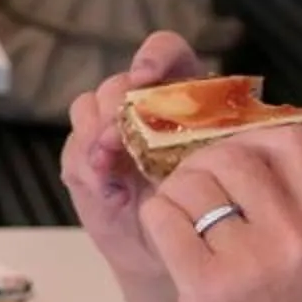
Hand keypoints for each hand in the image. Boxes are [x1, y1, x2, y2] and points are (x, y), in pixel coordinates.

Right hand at [60, 32, 208, 286]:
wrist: (173, 249)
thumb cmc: (210, 207)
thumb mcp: (226, 175)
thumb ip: (217, 151)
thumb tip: (213, 141)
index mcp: (182, 94)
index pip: (164, 53)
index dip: (152, 57)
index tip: (145, 76)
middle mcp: (142, 105)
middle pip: (118, 84)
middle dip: (116, 109)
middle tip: (120, 139)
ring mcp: (109, 129)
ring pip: (89, 108)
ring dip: (97, 136)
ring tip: (111, 167)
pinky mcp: (85, 157)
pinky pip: (75, 148)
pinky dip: (89, 169)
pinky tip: (112, 194)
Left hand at [133, 126, 301, 301]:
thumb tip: (252, 161)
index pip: (292, 139)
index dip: (251, 138)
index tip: (231, 162)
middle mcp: (301, 236)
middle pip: (232, 153)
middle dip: (201, 166)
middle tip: (191, 194)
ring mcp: (254, 261)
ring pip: (190, 182)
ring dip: (173, 196)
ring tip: (181, 227)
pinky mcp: (207, 288)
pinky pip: (162, 220)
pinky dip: (156, 224)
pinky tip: (168, 250)